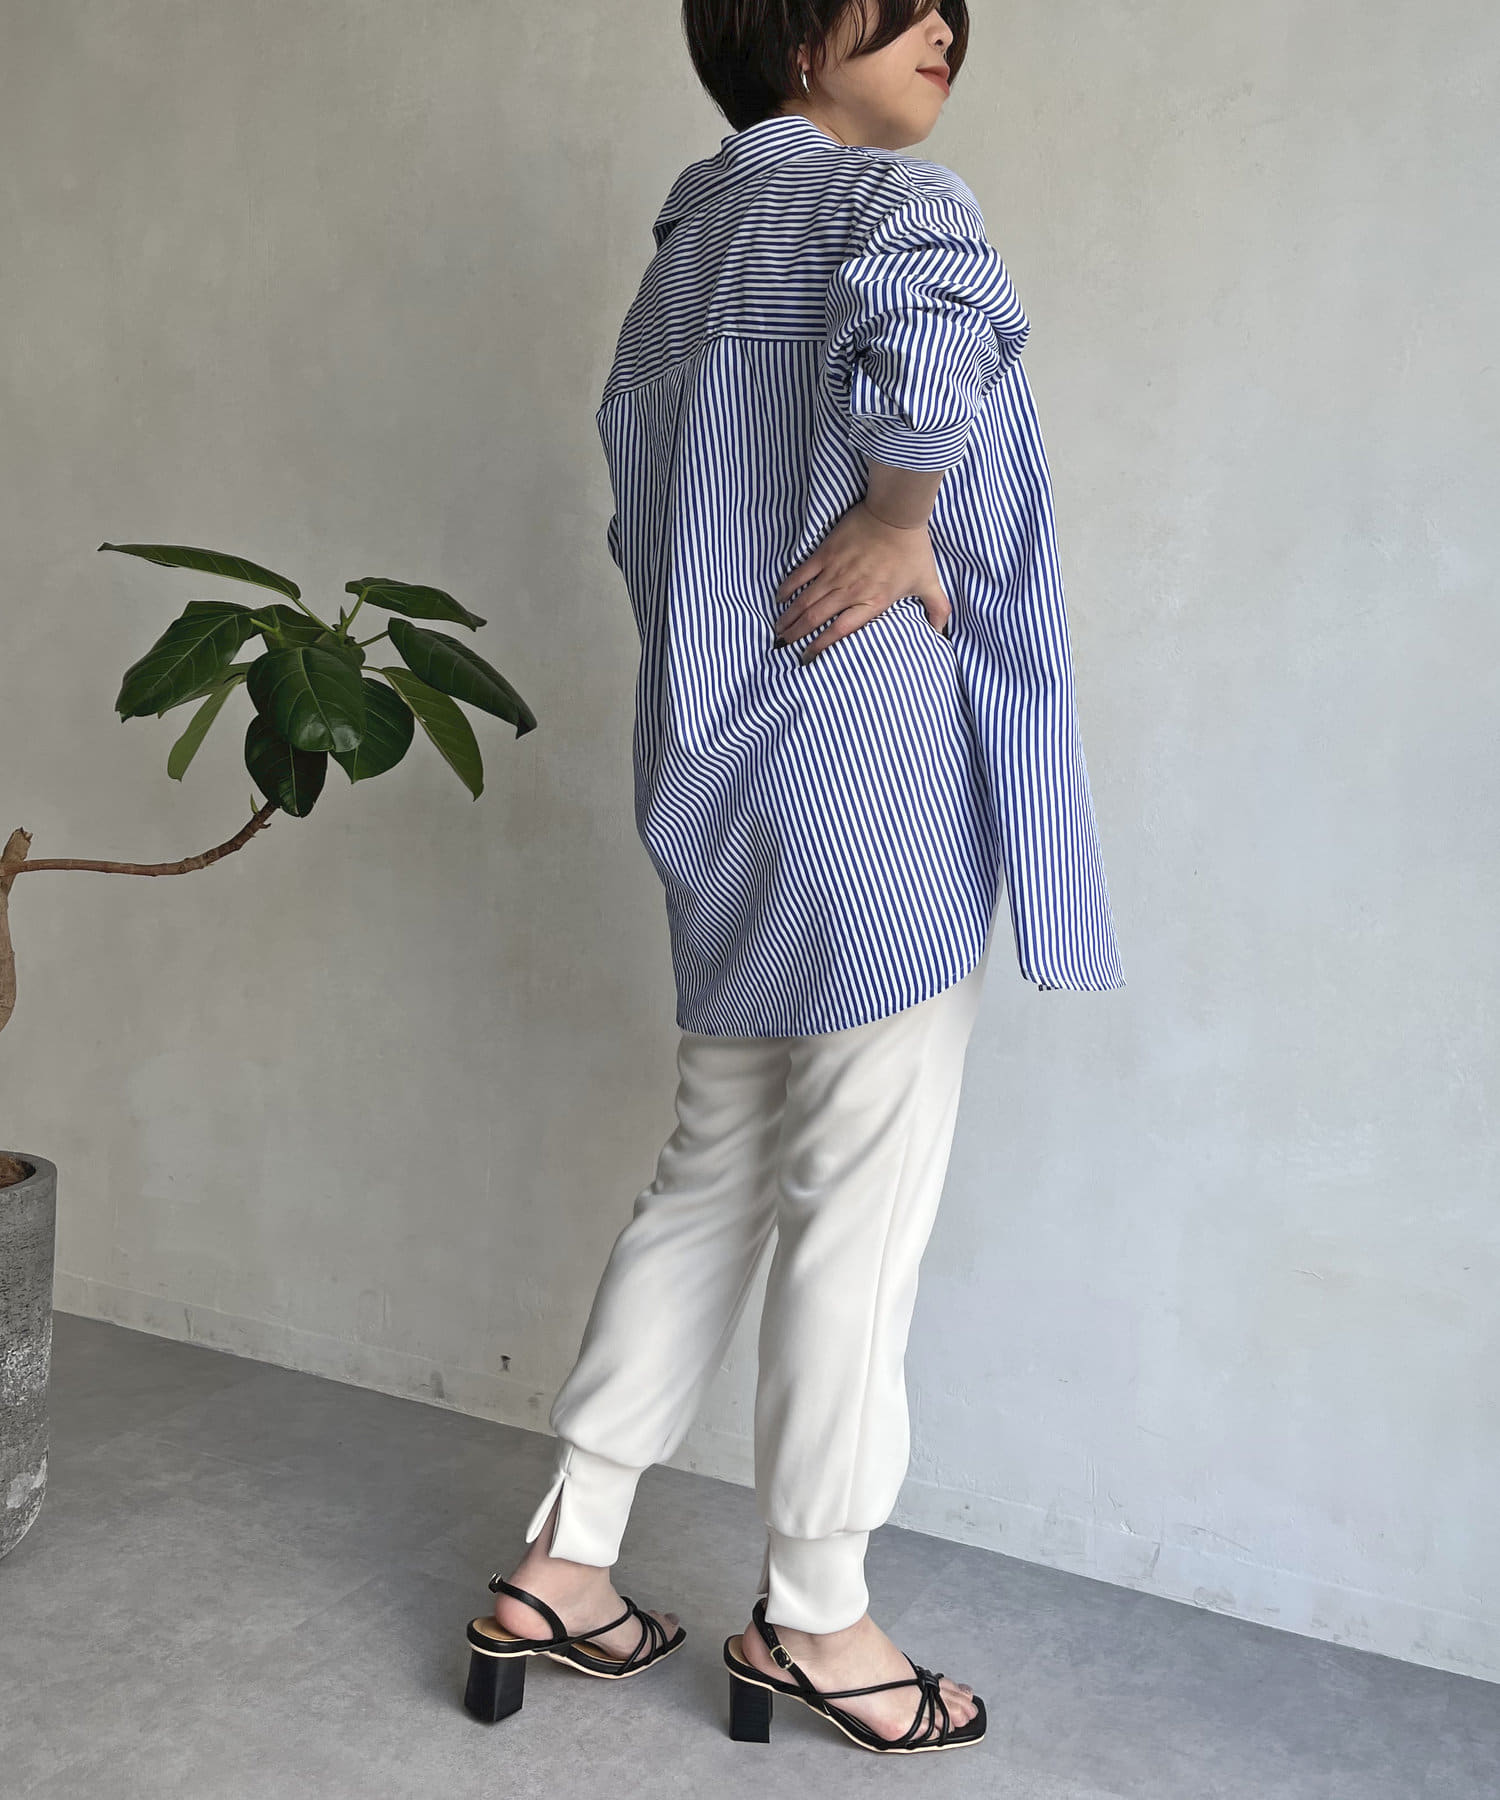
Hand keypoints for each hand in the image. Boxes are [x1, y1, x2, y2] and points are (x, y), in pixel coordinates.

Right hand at [772, 500, 951, 664]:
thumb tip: (942, 632)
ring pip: (805, 600)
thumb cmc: (912, 549)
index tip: (807, 659)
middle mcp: (849, 591)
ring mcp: (835, 572)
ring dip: (789, 617)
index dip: (820, 648)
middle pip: (816, 619)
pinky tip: (780, 597)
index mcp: (871, 602)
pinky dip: (788, 587)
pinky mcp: (825, 553)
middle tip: (784, 645)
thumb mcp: (928, 582)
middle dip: (797, 635)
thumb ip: (936, 609)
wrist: (896, 513)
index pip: (840, 632)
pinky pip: (801, 574)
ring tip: (778, 629)